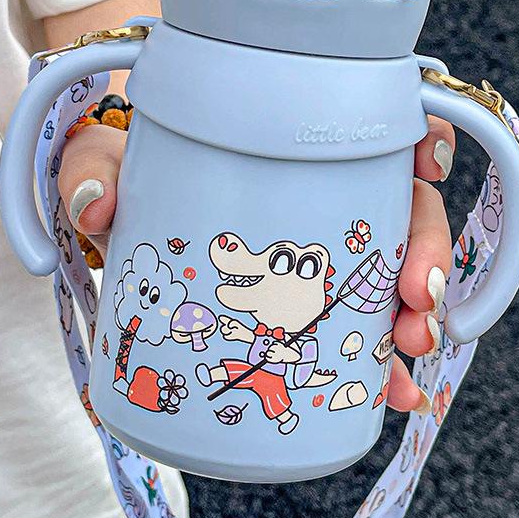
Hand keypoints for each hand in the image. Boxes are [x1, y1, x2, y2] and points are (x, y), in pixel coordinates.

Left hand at [58, 114, 455, 416]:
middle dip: (425, 253)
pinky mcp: (303, 301)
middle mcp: (322, 191)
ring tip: (408, 355)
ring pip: (393, 271)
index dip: (421, 140)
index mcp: (291, 143)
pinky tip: (395, 390)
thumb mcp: (107, 157)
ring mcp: (318, 248)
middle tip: (413, 300)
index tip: (427, 165)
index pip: (377, 127)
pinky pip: (359, 326)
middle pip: (402, 208)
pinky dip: (383, 360)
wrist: (119, 205)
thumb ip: (91, 167)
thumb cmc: (128, 168)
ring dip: (414, 314)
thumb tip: (97, 205)